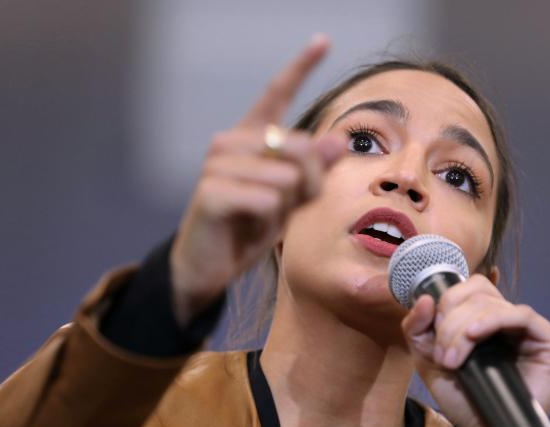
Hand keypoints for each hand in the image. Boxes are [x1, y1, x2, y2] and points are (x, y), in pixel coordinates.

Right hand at [170, 35, 345, 325]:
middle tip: (285, 207)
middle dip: (308, 185)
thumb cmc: (247, 226)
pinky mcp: (211, 192)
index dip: (301, 67)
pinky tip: (245, 226)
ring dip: (285, 208)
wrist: (209, 265)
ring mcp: (217, 164)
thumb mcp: (290, 198)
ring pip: (287, 178)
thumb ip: (313, 169)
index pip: (276, 94)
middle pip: (301, 148)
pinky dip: (267, 222)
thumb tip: (340, 139)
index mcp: (250, 137)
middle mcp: (230, 142)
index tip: (323, 39)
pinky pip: (267, 200)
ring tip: (260, 218)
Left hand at [401, 274, 549, 426]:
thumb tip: (423, 297)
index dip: (446, 302)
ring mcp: (531, 329)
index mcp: (483, 316)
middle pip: (478, 293)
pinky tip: (475, 336)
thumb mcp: (426, 356)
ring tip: (453, 360)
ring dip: (464, 329)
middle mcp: (508, 318)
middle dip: (451, 322)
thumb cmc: (459, 395)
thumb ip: (417, 326)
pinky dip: (493, 321)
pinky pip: (523, 315)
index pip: (468, 288)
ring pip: (494, 304)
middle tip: (443, 356)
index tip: (432, 333)